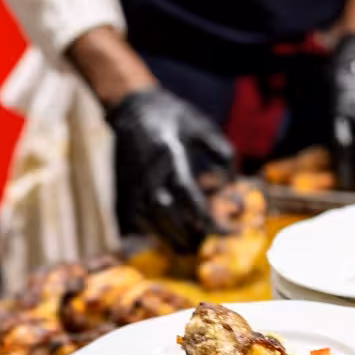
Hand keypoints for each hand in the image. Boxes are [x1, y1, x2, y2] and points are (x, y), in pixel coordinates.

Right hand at [109, 87, 233, 254]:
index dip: (203, 215)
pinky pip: (134, 217)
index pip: (187, 193)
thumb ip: (222, 153)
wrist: (132, 106)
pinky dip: (149, 231)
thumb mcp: (203, 126)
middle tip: (202, 246)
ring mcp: (132, 179)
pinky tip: (164, 238)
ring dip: (166, 237)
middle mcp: (148, 169)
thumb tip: (231, 183)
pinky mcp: (123, 186)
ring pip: (147, 218)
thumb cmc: (174, 116)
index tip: (219, 230)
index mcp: (169, 153)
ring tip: (185, 248)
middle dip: (183, 233)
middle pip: (164, 211)